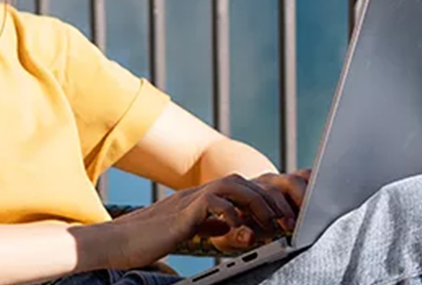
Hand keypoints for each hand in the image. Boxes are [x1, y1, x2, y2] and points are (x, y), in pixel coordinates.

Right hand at [87, 170, 310, 268]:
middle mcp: (206, 192)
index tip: (299, 207)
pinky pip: (212, 204)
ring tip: (275, 223)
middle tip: (294, 218)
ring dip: (259, 203)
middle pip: (248, 181)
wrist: (122, 241)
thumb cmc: (158, 239)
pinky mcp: (183, 212)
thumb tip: (243, 229)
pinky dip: (230, 215)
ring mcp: (194, 198)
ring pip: (235, 186)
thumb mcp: (196, 231)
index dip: (274, 192)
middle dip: (274, 196)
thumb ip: (218, 226)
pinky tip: (241, 230)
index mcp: (213, 197)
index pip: (249, 186)